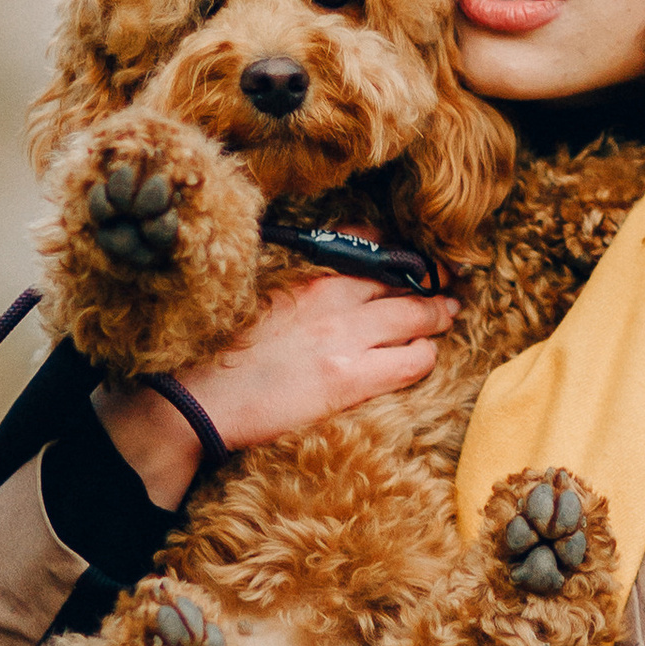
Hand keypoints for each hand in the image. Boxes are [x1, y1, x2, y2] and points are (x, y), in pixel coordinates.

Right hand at [99, 270, 456, 502]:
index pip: (369, 246)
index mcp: (308, 279)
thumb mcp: (260, 302)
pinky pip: (412, 360)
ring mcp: (345, 338)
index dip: (400, 252)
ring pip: (418, 314)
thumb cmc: (221, 355)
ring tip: (446, 315)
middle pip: (403, 278)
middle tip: (446, 285)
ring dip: (438, 314)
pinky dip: (425, 355)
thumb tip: (322, 287)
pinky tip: (423, 356)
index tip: (414, 257)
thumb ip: (298, 290)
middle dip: (431, 280)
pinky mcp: (350, 379)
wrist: (198, 399)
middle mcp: (332, 300)